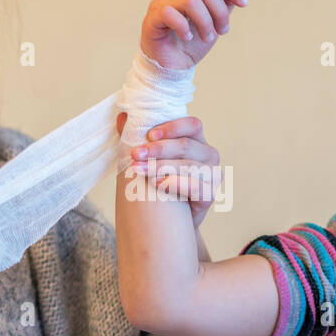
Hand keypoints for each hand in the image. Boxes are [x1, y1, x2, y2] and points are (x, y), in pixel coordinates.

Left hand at [115, 110, 222, 229]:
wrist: (169, 219)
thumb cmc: (160, 182)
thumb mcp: (150, 158)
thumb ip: (139, 137)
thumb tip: (123, 116)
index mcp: (197, 140)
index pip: (192, 125)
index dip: (172, 127)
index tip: (149, 135)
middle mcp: (209, 155)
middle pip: (186, 145)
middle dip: (158, 149)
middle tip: (135, 154)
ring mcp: (212, 175)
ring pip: (189, 166)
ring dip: (161, 166)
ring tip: (139, 170)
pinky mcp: (210, 195)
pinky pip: (195, 187)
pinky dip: (175, 183)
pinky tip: (157, 184)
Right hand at [140, 0, 248, 69]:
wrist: (173, 68)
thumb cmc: (193, 44)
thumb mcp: (216, 22)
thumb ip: (226, 1)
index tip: (244, 3)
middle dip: (220, 11)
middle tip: (222, 31)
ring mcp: (161, 3)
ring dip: (205, 22)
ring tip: (206, 38)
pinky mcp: (152, 19)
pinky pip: (170, 13)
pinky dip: (184, 27)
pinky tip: (188, 37)